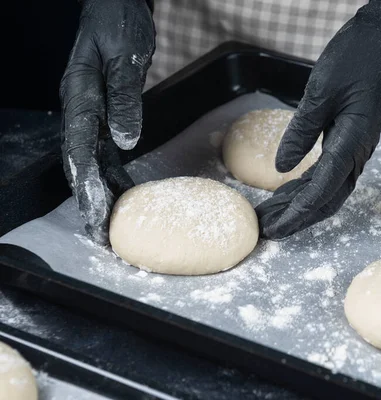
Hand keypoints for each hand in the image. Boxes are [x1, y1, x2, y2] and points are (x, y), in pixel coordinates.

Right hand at [60, 0, 154, 244]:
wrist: (114, 8)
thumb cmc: (120, 25)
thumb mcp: (127, 58)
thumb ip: (125, 99)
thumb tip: (125, 141)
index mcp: (81, 95)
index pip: (79, 146)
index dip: (86, 182)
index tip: (96, 211)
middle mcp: (80, 110)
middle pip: (80, 163)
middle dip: (88, 201)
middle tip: (99, 236)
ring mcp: (89, 115)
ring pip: (91, 163)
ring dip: (99, 195)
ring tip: (108, 229)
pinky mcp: (103, 117)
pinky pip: (105, 153)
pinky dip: (113, 177)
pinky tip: (122, 196)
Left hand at [256, 0, 380, 238]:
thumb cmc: (356, 59)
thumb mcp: (320, 92)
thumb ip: (301, 132)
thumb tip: (281, 169)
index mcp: (352, 141)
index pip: (322, 189)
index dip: (298, 212)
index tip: (276, 227)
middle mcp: (358, 151)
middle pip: (327, 199)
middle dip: (298, 217)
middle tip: (268, 229)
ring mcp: (356, 148)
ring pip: (328, 189)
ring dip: (300, 204)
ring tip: (271, 214)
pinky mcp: (350, 141)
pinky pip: (329, 173)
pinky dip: (307, 186)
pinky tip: (287, 191)